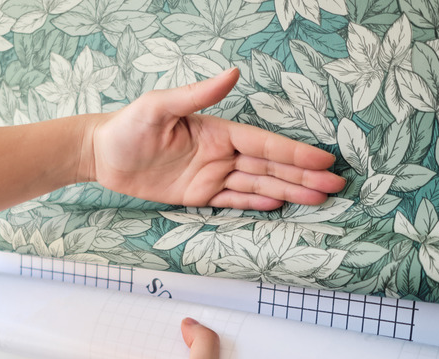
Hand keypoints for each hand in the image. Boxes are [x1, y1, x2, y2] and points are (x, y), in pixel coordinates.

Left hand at [86, 68, 344, 210]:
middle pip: (269, 167)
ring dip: (289, 192)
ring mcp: (211, 175)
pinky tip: (281, 205)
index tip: (324, 160)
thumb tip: (234, 72)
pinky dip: (257, 203)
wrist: (102, 156)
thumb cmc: (127, 127)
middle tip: (336, 186)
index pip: (263, 144)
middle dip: (303, 176)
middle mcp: (220, 154)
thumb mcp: (159, 106)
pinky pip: (234, 200)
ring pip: (258, 185)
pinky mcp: (198, 195)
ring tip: (320, 198)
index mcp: (217, 131)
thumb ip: (197, 94)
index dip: (294, 153)